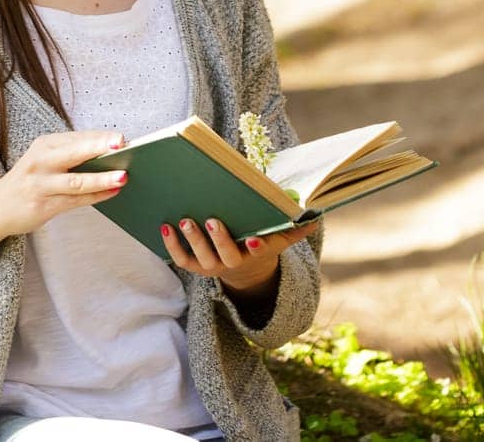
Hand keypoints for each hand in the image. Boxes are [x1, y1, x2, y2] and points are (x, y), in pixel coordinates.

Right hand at [0, 130, 126, 269]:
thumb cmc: (29, 181)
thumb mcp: (44, 160)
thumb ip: (72, 156)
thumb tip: (111, 153)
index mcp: (44, 145)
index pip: (77, 138)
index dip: (101, 138)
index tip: (122, 137)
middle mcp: (40, 161)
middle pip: (74, 153)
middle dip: (99, 148)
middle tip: (122, 145)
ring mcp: (40, 184)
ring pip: (76, 181)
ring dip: (101, 179)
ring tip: (123, 177)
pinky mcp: (42, 205)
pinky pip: (74, 201)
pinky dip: (95, 197)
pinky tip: (111, 193)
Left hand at [160, 216, 318, 299]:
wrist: (243, 268)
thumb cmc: (261, 242)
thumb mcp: (280, 238)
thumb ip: (296, 228)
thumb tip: (317, 215)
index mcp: (254, 254)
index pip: (257, 251)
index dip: (257, 246)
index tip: (255, 239)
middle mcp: (231, 264)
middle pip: (224, 256)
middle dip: (218, 239)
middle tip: (212, 219)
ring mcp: (211, 266)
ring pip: (200, 258)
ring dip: (191, 240)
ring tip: (184, 219)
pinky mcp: (194, 266)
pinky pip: (181, 259)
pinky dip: (172, 246)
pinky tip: (165, 226)